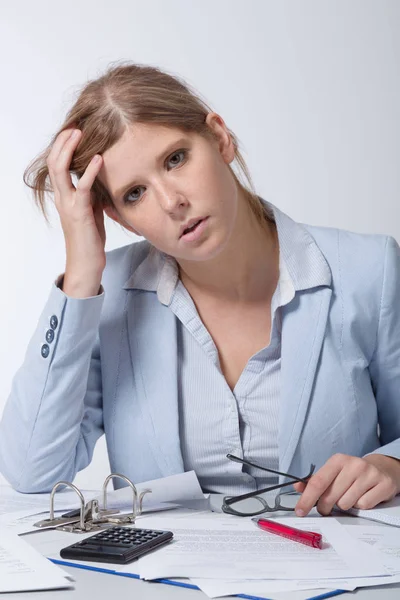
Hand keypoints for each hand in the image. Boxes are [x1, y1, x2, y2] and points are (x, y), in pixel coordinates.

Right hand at [47, 127, 105, 295]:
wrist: (86, 263)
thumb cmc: (90, 239)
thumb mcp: (92, 210)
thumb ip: (92, 194)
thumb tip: (101, 178)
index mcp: (63, 196)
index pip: (57, 165)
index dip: (63, 146)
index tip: (74, 131)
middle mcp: (62, 197)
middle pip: (53, 161)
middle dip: (63, 141)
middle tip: (74, 125)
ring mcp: (68, 204)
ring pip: (60, 170)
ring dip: (69, 149)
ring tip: (80, 133)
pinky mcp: (80, 212)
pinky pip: (82, 187)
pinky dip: (90, 170)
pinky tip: (99, 159)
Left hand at [293, 453, 399, 515]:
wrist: (382, 469)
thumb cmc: (352, 474)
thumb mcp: (333, 472)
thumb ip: (315, 481)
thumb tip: (297, 487)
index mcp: (338, 460)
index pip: (318, 482)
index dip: (307, 498)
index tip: (300, 511)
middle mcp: (354, 465)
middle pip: (330, 496)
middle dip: (324, 507)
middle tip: (326, 507)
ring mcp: (370, 474)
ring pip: (346, 504)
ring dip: (344, 505)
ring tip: (349, 497)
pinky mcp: (383, 485)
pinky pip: (363, 506)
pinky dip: (360, 506)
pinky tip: (363, 497)